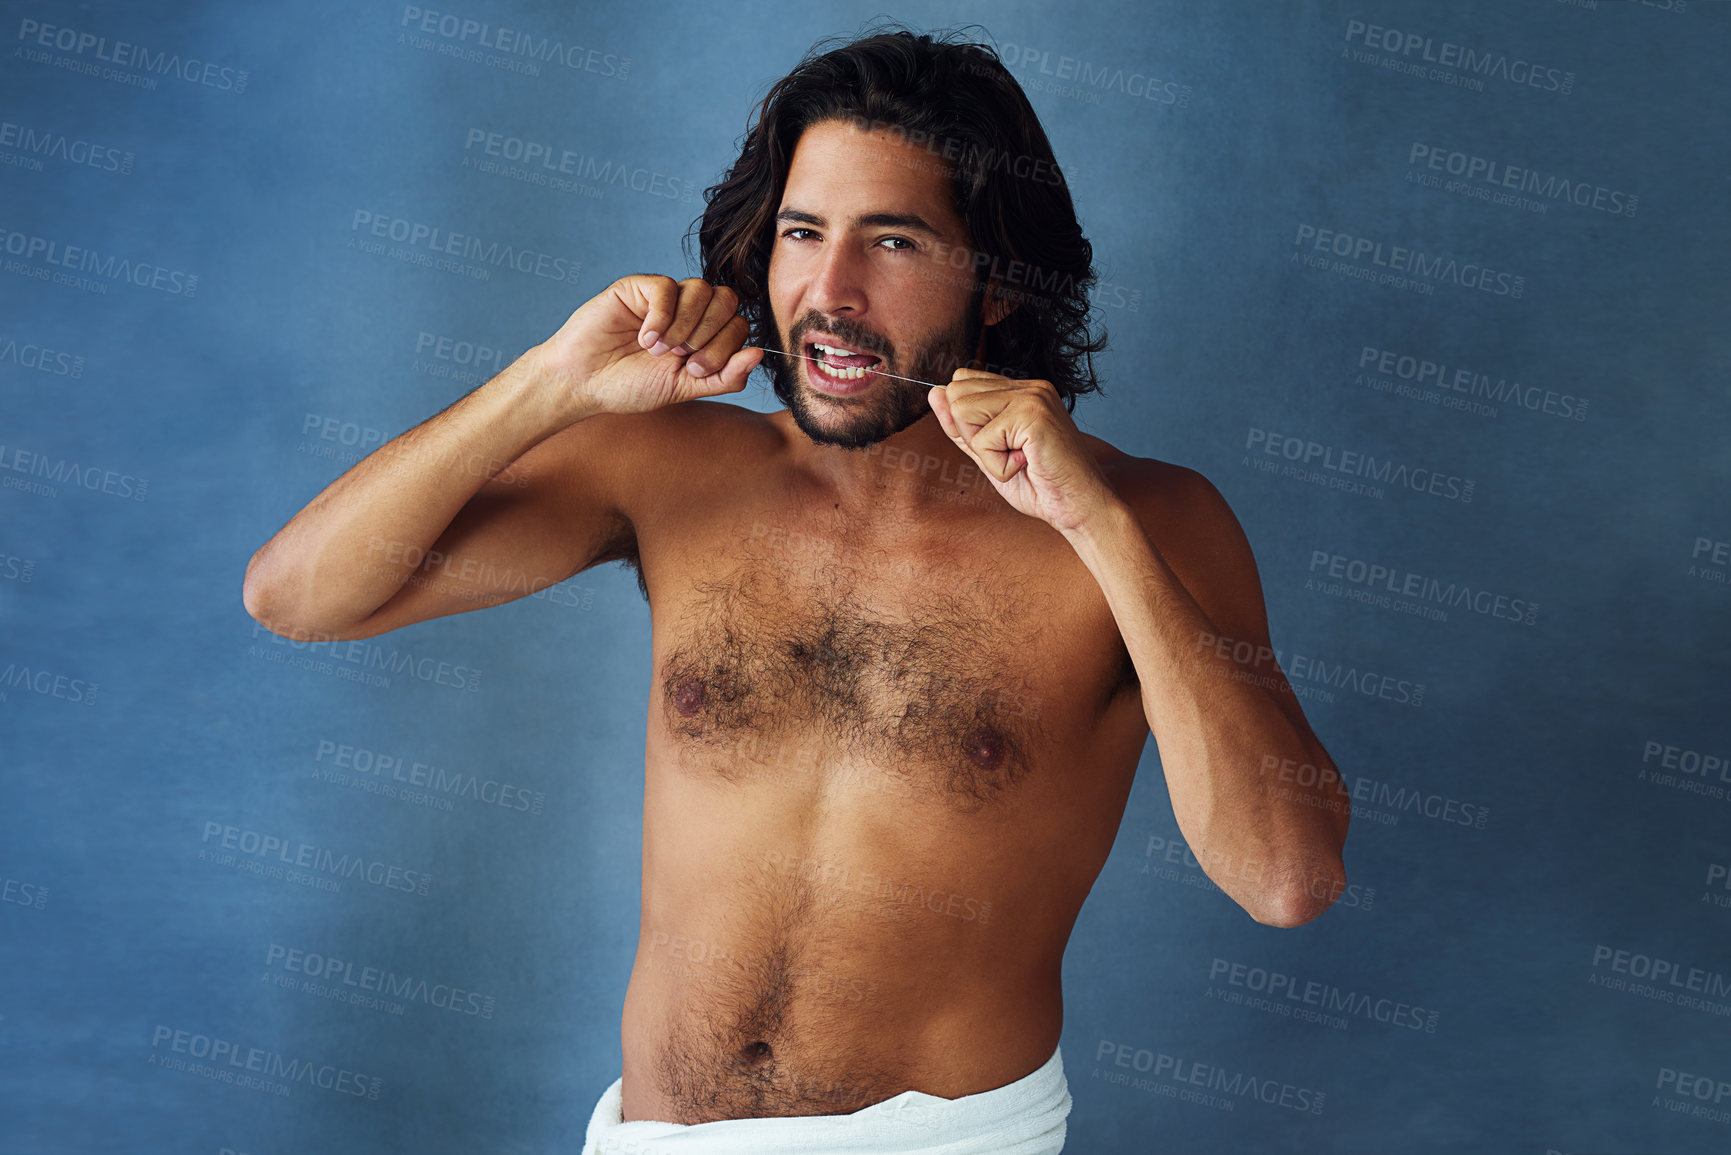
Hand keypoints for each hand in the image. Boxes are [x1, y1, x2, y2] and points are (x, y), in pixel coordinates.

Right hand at [538, 275, 763, 416]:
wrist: (583, 383)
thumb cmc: (630, 386)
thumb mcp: (685, 388)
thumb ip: (725, 376)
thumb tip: (759, 354)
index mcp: (704, 335)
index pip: (739, 324)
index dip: (724, 347)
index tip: (692, 368)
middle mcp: (688, 312)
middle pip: (727, 300)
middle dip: (710, 334)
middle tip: (682, 357)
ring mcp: (664, 297)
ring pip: (702, 289)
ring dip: (685, 325)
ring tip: (659, 349)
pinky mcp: (638, 287)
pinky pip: (666, 287)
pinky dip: (660, 317)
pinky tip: (644, 338)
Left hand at [927, 369, 1117, 533]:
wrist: (1079, 509)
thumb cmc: (1041, 486)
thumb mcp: (989, 455)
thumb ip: (961, 426)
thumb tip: (933, 392)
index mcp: (1020, 389)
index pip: (961, 383)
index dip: (969, 423)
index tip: (1004, 445)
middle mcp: (1028, 386)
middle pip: (956, 395)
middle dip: (974, 436)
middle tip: (1013, 454)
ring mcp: (1032, 396)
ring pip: (963, 413)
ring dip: (986, 452)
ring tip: (1021, 459)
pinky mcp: (1033, 414)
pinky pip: (983, 440)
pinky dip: (999, 466)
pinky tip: (1028, 465)